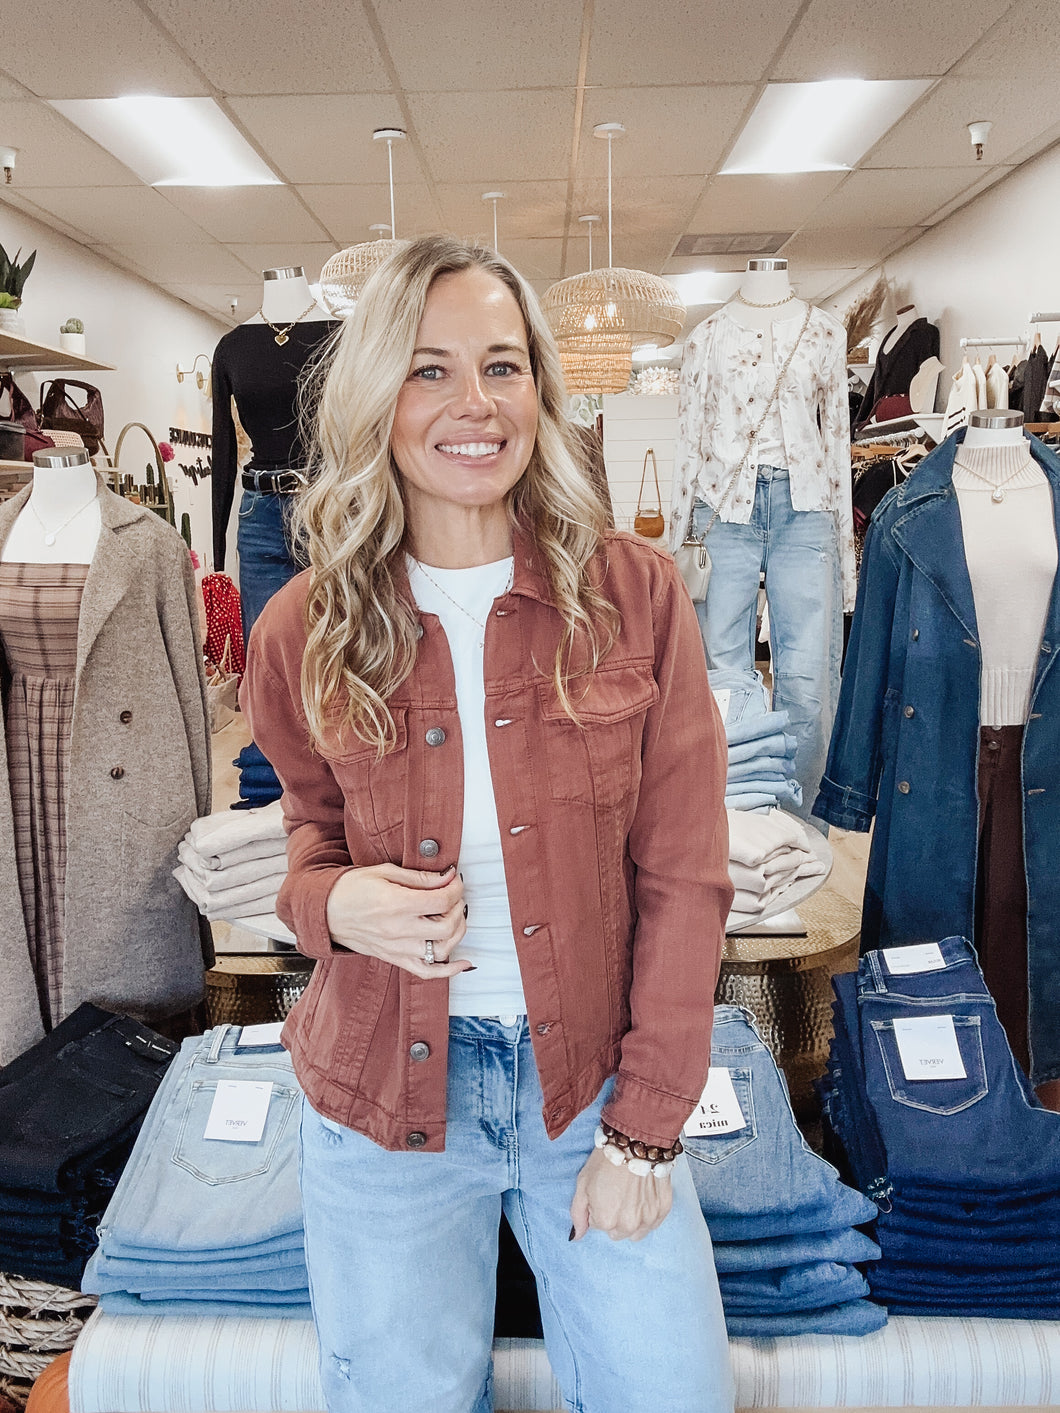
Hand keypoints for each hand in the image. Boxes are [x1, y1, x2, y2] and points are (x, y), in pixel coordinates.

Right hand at [325, 862, 469, 979]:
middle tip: (454, 897)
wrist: (325, 911)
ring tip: (452, 917)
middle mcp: (398, 930)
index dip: (456, 889)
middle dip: (458, 909)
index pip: (441, 901)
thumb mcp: (384, 872)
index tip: (455, 881)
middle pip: (446, 927)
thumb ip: (419, 877)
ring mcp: (396, 948)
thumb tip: (447, 877)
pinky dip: (448, 971)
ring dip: (456, 933)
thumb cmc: (351, 888)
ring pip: (441, 950)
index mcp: (396, 904)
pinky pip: (426, 972)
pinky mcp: (393, 959)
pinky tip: (463, 963)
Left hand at [569, 1146, 672, 1242]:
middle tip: (616, 1193)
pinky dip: (648, 1213)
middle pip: (617, 1232)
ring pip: (636, 1232)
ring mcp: (648, 1219)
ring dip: (632, 1219)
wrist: (634, 1142)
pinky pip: (653, 1223)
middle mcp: (628, 1226)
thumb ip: (578, 1214)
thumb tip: (577, 1235)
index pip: (597, 1225)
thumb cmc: (607, 1160)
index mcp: (605, 1221)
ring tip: (630, 1196)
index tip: (602, 1191)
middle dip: (615, 1217)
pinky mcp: (663, 1210)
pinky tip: (643, 1196)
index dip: (598, 1207)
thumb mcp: (582, 1184)